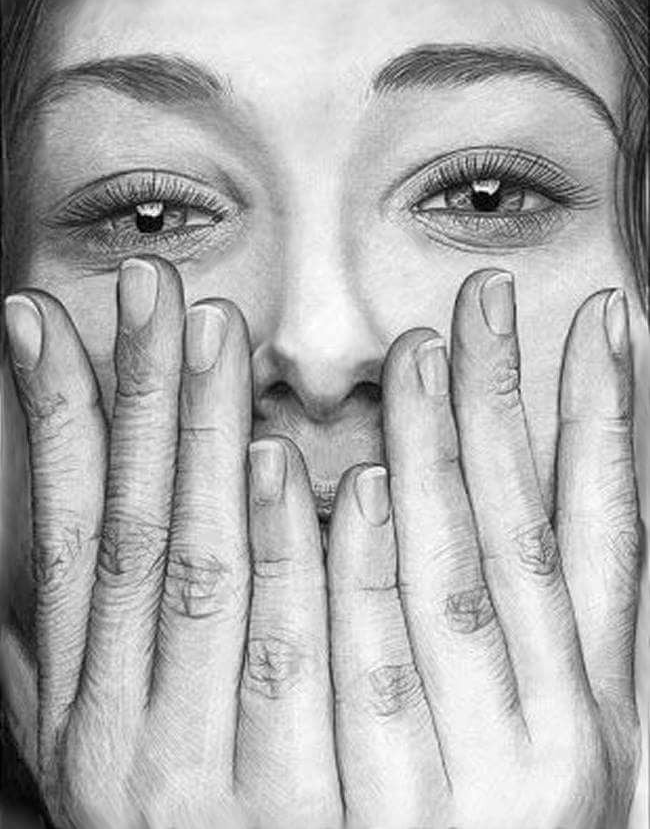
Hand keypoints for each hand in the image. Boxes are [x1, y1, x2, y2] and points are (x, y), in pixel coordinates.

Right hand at [0, 256, 340, 828]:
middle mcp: (133, 733)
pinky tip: (324, 468)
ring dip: (218, 445)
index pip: (69, 536)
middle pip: (143, 530)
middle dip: (147, 401)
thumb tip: (18, 593)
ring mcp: (215, 769)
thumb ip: (66, 682)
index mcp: (87, 714)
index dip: (52, 422)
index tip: (46, 324)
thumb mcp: (94, 767)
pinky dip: (312, 553)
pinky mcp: (301, 806)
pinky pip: (307, 652)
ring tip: (218, 340)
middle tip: (156, 292)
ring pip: (215, 571)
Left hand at [327, 270, 640, 828]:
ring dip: (432, 456)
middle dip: (504, 408)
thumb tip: (505, 493)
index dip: (606, 421)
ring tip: (417, 354)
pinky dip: (354, 564)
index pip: (607, 534)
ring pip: (447, 580)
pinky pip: (365, 664)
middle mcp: (545, 730)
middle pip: (519, 534)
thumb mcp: (550, 735)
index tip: (606, 323)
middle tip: (483, 304)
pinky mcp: (378, 816)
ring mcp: (466, 773)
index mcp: (593, 707)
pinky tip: (348, 479)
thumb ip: (534, 631)